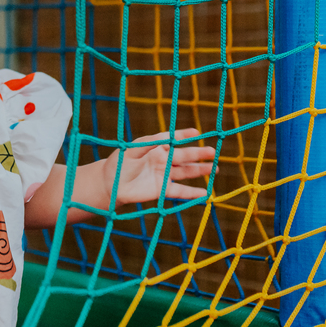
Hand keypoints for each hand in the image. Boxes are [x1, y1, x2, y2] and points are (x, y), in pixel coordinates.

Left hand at [101, 127, 215, 204]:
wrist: (110, 183)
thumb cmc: (119, 163)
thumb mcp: (132, 149)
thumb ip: (149, 143)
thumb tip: (167, 137)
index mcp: (157, 148)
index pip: (173, 139)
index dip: (184, 135)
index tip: (196, 132)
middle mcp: (163, 160)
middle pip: (184, 156)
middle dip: (198, 153)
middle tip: (213, 152)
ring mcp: (164, 175)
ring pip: (186, 172)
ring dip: (200, 170)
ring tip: (214, 168)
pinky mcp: (162, 190)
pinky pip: (180, 191)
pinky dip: (192, 193)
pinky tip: (204, 194)